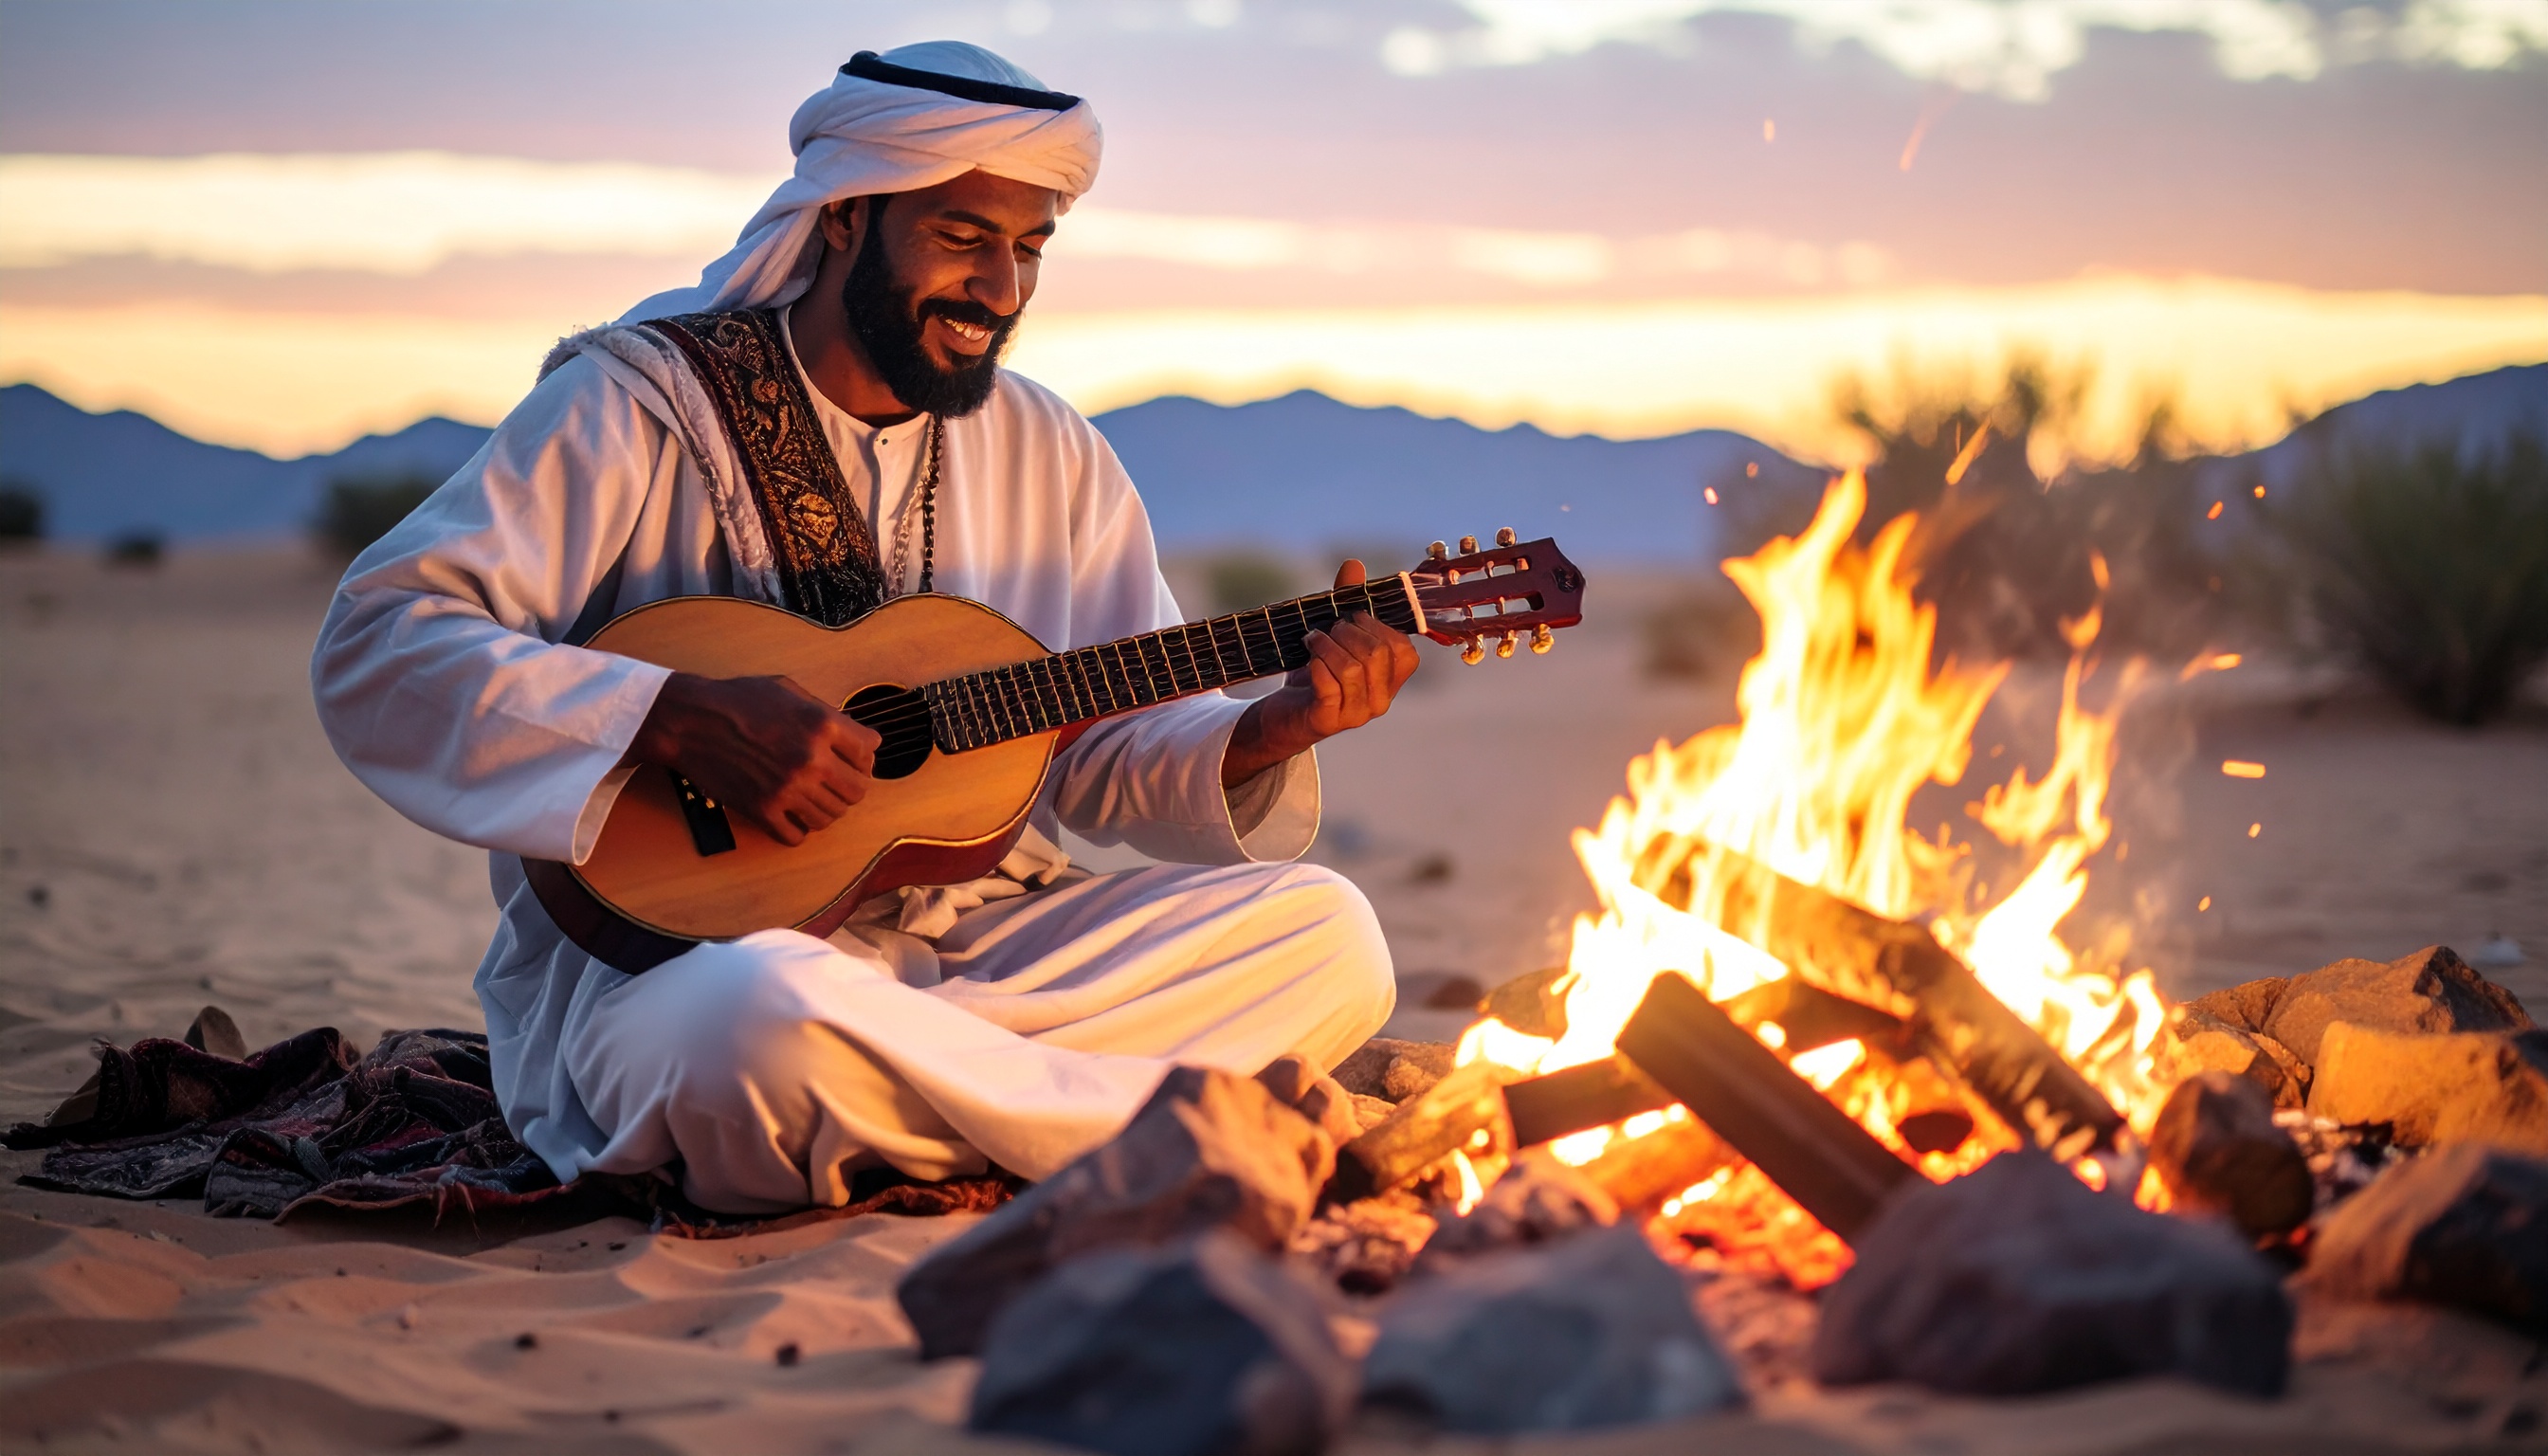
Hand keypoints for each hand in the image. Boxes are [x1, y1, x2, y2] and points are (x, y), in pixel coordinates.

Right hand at [627, 672, 879, 845]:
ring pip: (831, 816)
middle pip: (857, 790)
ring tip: (811, 796)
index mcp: (822, 724)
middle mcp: (811, 759)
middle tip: (834, 781)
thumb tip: (858, 736)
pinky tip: (791, 813)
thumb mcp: (789, 689)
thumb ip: (826, 713)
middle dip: (850, 785)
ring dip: (825, 808)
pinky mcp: (762, 810)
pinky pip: (797, 835)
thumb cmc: (737, 699)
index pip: (869, 752)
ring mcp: (787, 788)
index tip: (852, 758)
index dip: (863, 755)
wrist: (691, 720)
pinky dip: (798, 828)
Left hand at [1222, 559, 1420, 786]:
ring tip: (1313, 639)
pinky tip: (1309, 657)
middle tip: (1329, 629)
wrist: (1283, 716)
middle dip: (1350, 631)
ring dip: (1329, 644)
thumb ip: (1346, 603)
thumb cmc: (1315, 675)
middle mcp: (1379, 701)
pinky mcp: (1327, 720)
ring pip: (1354, 668)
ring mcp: (1356, 714)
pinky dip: (1317, 663)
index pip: (1404, 651)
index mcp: (1390, 681)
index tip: (1353, 617)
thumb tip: (1354, 564)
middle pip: (1378, 654)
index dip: (1378, 626)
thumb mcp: (1334, 637)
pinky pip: (1329, 685)